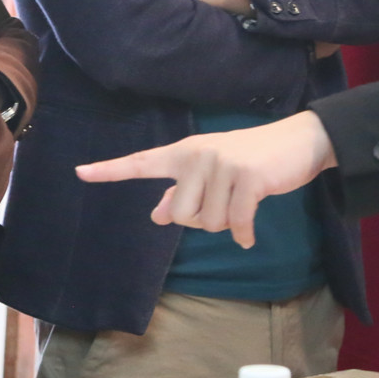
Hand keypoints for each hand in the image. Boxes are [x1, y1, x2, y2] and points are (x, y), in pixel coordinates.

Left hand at [76, 111, 336, 248]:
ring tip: (243, 203)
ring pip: (209, 223)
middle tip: (225, 204)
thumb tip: (157, 216)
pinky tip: (249, 236)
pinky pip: (235, 224)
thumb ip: (182, 192)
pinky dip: (244, 235)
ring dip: (227, 226)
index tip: (80, 173)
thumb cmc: (250, 158)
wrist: (298, 141)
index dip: (110, 170)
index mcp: (184, 152)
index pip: (141, 162)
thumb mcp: (211, 171)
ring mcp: (222, 165)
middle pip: (180, 216)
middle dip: (203, 221)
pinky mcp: (247, 178)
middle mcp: (198, 155)